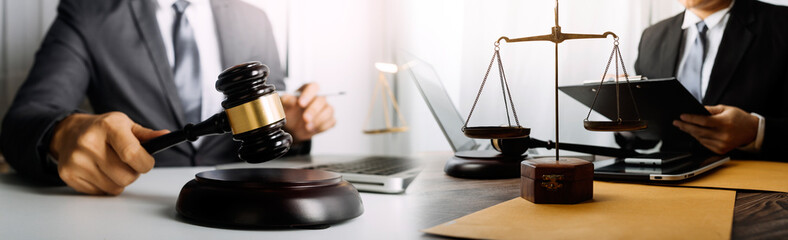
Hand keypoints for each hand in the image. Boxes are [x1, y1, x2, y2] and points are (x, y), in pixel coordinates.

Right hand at [49, 112, 168, 194]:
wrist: (68, 132)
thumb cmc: (102, 129)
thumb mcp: (125, 124)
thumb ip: (147, 135)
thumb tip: (166, 136)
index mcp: (108, 126)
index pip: (132, 154)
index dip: (145, 163)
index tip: (146, 162)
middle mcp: (89, 142)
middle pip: (126, 176)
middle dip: (133, 173)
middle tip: (127, 163)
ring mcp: (77, 160)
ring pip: (115, 187)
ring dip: (119, 180)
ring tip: (112, 165)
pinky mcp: (68, 174)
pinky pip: (100, 192)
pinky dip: (105, 185)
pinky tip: (99, 170)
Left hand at [280, 83, 335, 141]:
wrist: (291, 127)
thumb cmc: (289, 112)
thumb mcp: (283, 105)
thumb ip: (286, 100)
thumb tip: (292, 100)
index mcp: (307, 90)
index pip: (313, 87)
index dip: (308, 94)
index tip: (301, 103)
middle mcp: (318, 98)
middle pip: (322, 100)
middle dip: (313, 110)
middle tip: (305, 118)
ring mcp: (325, 108)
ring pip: (329, 110)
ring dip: (319, 120)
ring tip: (307, 126)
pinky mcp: (329, 119)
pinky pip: (331, 121)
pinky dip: (322, 126)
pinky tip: (312, 129)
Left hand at [672, 105, 758, 153]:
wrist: (752, 131)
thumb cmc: (739, 118)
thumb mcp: (726, 109)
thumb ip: (710, 109)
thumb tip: (695, 110)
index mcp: (725, 123)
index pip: (704, 121)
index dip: (691, 119)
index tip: (681, 116)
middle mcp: (724, 135)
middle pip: (699, 131)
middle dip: (686, 126)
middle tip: (676, 122)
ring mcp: (722, 144)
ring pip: (700, 138)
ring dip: (690, 132)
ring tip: (683, 126)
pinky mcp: (721, 150)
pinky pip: (705, 144)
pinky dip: (698, 138)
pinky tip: (694, 133)